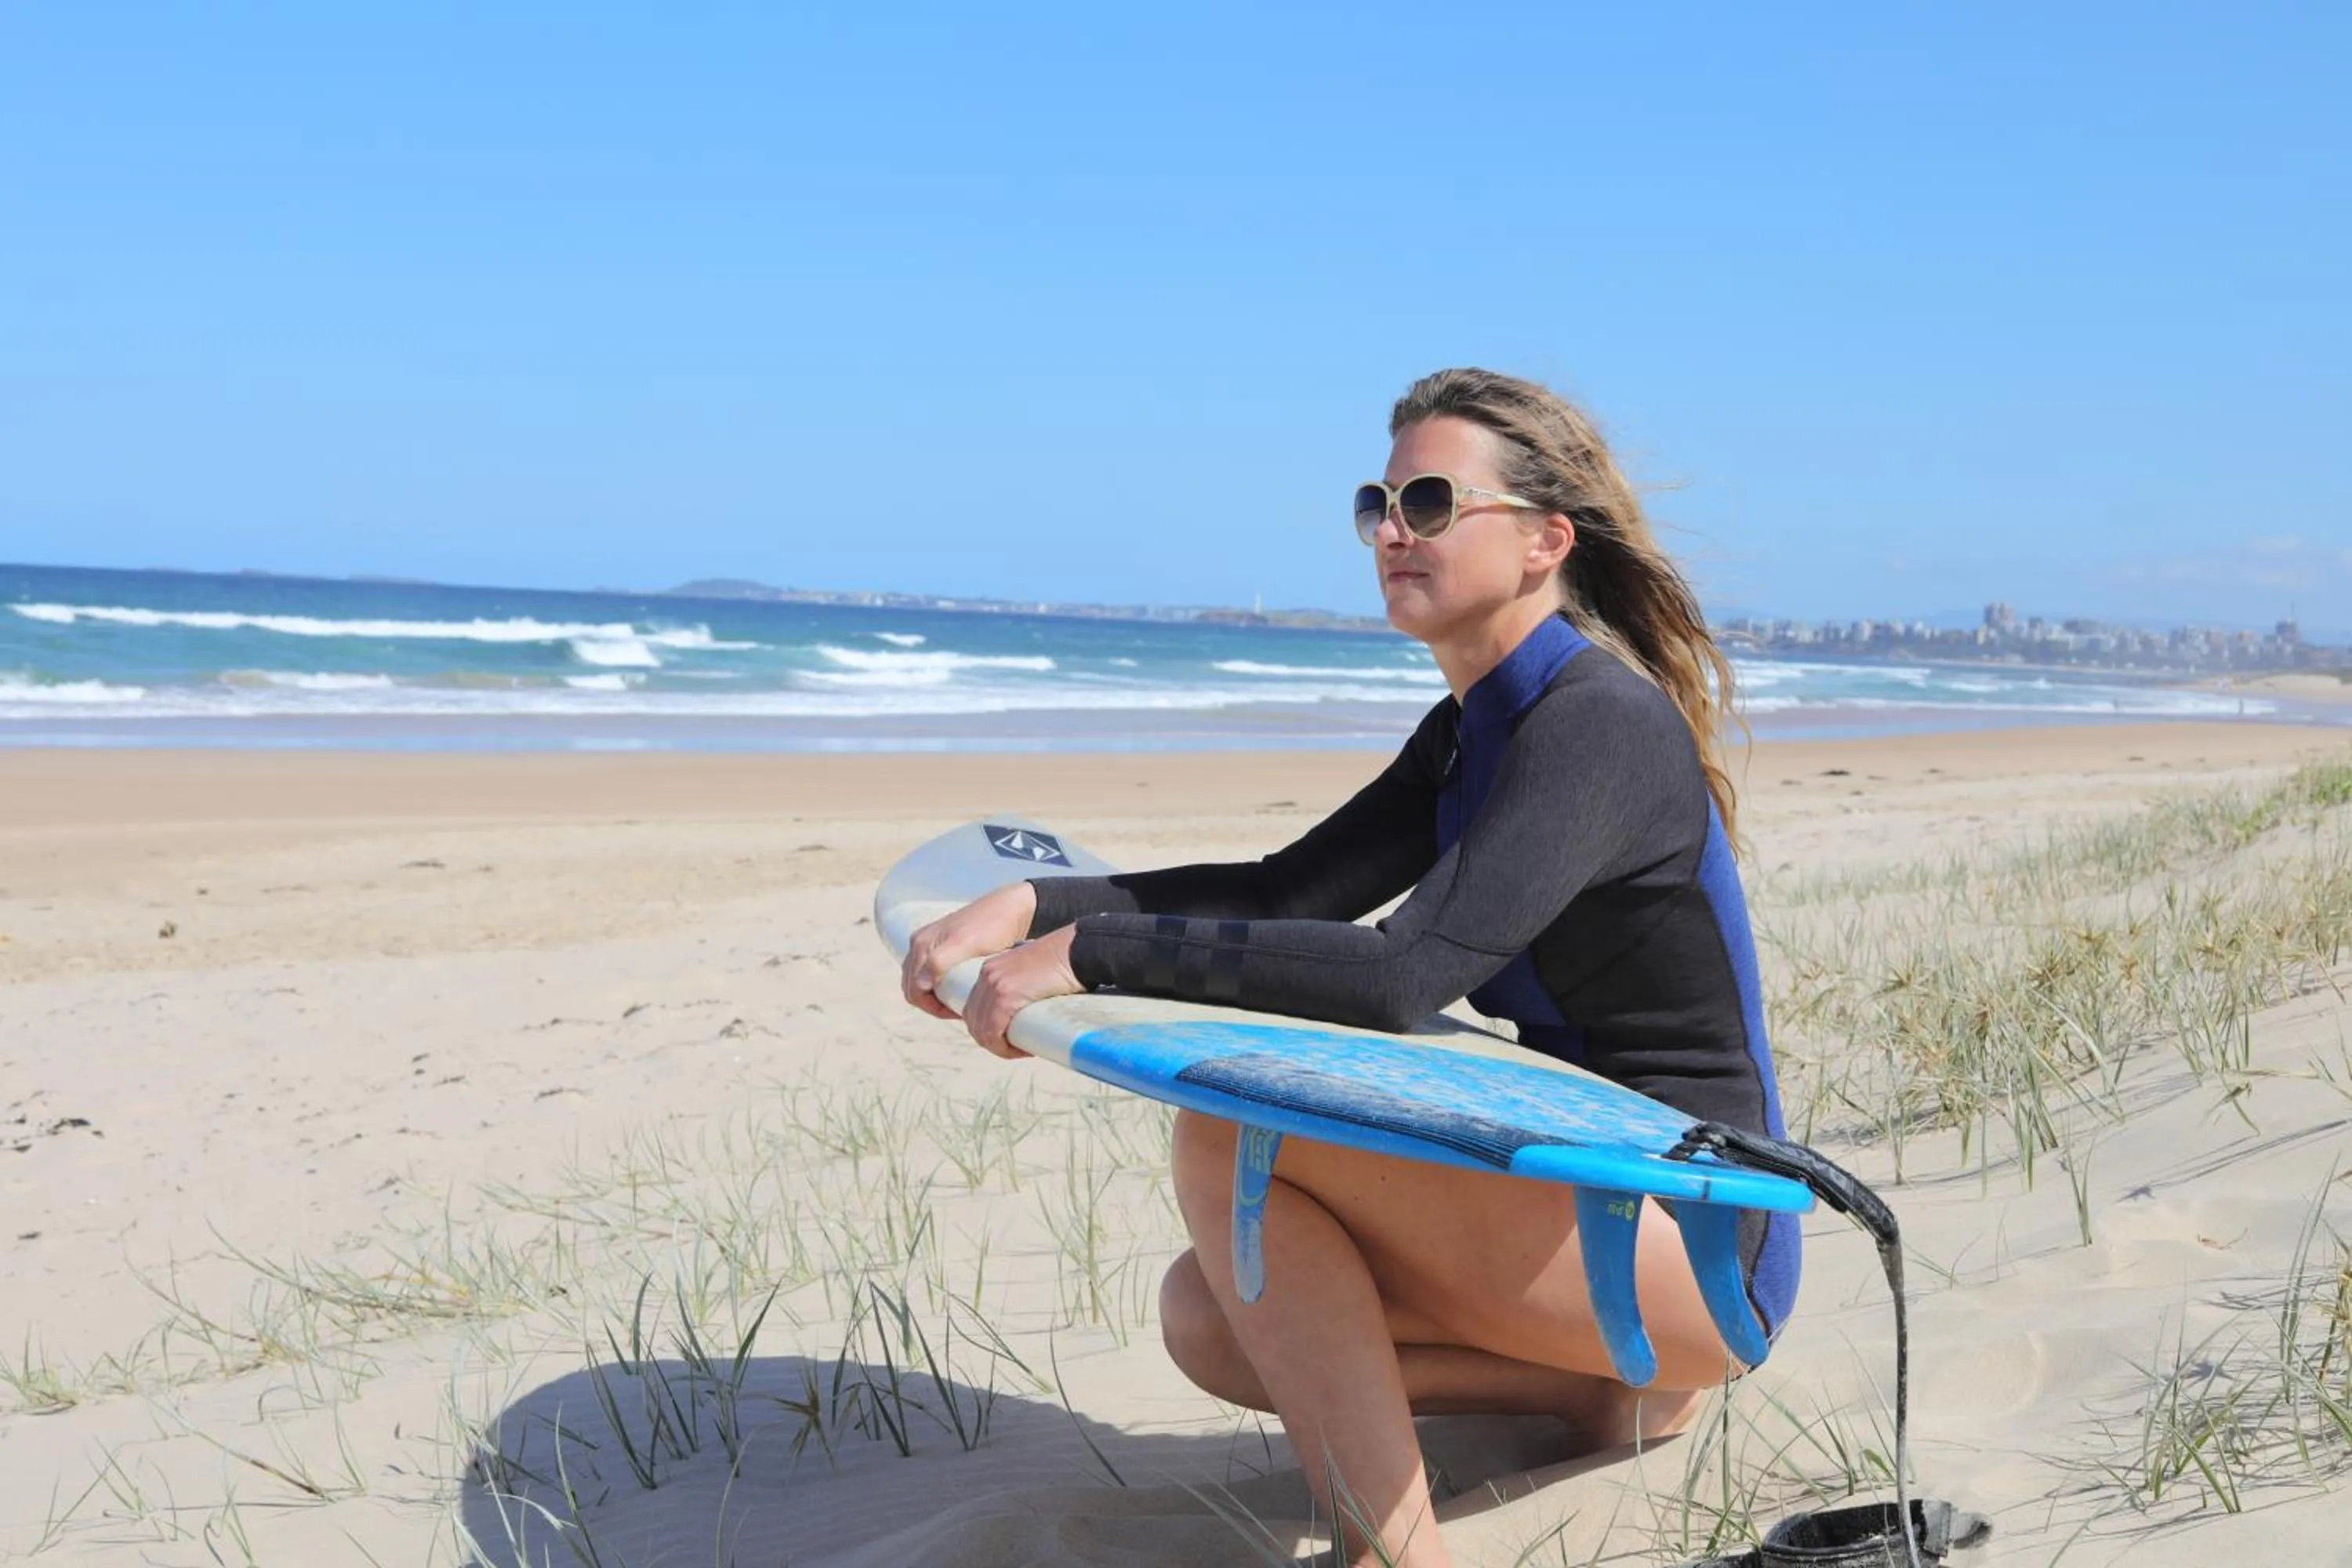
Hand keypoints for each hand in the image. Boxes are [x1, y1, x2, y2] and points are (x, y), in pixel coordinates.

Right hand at [901, 881, 1038, 1020]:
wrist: (1012, 908)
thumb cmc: (992, 926)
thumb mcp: (967, 944)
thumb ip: (939, 961)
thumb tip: (920, 985)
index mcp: (921, 943)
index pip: (913, 989)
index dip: (932, 1006)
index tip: (957, 1012)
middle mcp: (920, 943)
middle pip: (913, 987)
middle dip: (932, 1003)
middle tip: (959, 1010)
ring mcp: (929, 944)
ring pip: (921, 982)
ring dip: (935, 997)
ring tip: (960, 1002)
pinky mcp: (942, 946)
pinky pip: (931, 973)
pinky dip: (939, 986)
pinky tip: (959, 990)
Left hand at [964, 925, 1081, 1058]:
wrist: (1074, 952)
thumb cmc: (1062, 964)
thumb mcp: (1029, 974)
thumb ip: (1021, 989)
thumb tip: (1022, 1014)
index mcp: (989, 970)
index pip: (974, 1008)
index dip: (987, 1029)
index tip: (1010, 1038)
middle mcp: (986, 975)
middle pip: (974, 1022)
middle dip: (992, 1042)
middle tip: (1017, 1048)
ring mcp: (994, 985)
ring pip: (982, 1031)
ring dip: (1000, 1048)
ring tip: (1023, 1050)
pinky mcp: (1005, 996)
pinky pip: (993, 1033)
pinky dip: (1005, 1048)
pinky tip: (1023, 1050)